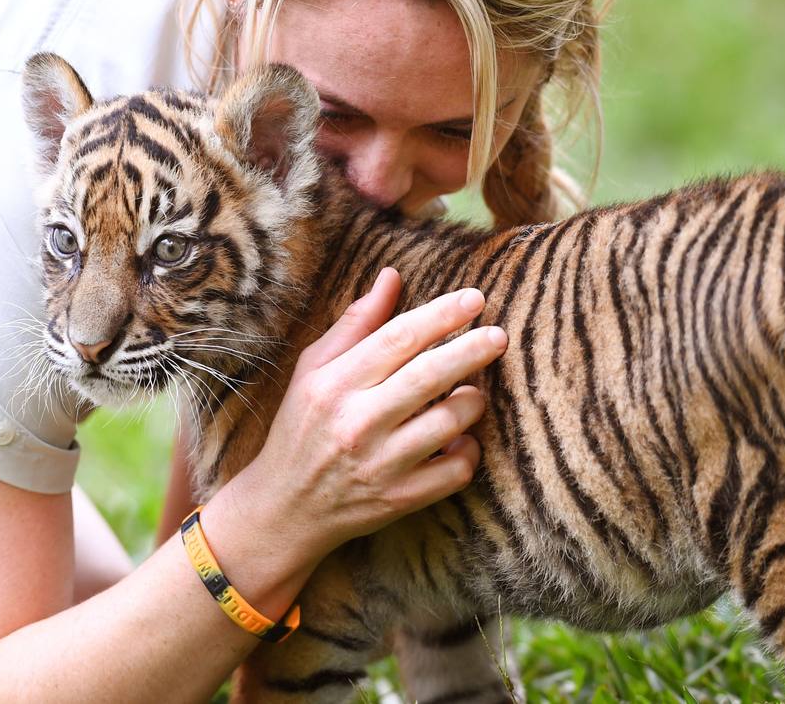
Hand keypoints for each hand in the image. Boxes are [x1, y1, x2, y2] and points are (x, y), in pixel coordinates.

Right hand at [230, 267, 506, 559]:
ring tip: (473, 391)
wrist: (285, 508)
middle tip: (499, 336)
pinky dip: (468, 451)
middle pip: (429, 376)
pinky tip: (461, 439)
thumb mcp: (313, 370)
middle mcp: (357, 422)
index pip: (398, 338)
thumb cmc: (303, 427)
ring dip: (472, 401)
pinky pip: (455, 470)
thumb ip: (356, 324)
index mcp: (334, 384)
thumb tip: (392, 276)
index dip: (441, 314)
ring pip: (450, 422)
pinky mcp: (399, 500)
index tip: (474, 299)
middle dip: (472, 350)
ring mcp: (380, 464)